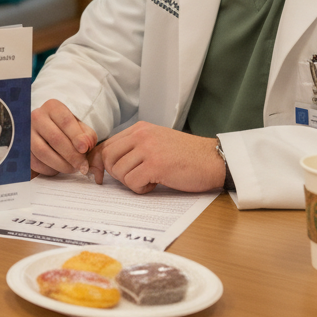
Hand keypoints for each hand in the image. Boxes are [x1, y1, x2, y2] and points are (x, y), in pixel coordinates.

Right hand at [31, 99, 98, 175]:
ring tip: (73, 168)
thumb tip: (84, 146)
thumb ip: (86, 136)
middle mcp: (37, 117)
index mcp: (53, 107)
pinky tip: (59, 169)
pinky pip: (35, 162)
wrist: (48, 131)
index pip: (65, 121)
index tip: (85, 149)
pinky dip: (50, 169)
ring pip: (43, 152)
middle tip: (82, 166)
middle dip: (71, 155)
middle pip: (55, 138)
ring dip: (61, 164)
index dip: (76, 136)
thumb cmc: (67, 129)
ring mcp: (27, 132)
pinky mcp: (23, 148)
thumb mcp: (79, 127)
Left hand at [89, 122, 224, 193]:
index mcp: (140, 128)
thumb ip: (135, 147)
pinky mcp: (156, 164)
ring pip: (119, 171)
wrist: (213, 159)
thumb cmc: (187, 156)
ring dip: (131, 182)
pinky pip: (132, 182)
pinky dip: (141, 189)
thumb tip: (108, 162)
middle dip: (115, 173)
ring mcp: (148, 148)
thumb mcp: (157, 142)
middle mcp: (142, 135)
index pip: (107, 144)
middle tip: (133, 178)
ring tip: (150, 179)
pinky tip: (156, 184)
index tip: (102, 176)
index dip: (102, 162)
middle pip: (108, 156)